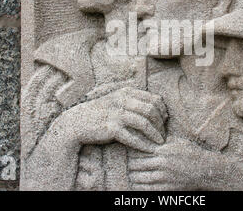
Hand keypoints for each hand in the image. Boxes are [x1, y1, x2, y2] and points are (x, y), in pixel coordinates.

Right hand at [51, 87, 167, 152]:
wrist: (78, 122)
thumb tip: (158, 108)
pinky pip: (132, 137)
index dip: (163, 111)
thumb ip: (135, 101)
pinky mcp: (111, 128)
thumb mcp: (118, 100)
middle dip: (161, 123)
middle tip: (163, 133)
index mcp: (127, 92)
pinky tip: (149, 149)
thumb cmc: (102, 112)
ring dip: (155, 134)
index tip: (165, 121)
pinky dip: (143, 144)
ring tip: (160, 142)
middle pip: (151, 110)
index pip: (154, 99)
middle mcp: (123, 101)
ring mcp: (117, 114)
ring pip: (144, 123)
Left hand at [128, 137, 242, 189]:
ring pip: (140, 178)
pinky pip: (148, 190)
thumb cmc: (191, 152)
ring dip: (133, 176)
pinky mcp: (167, 188)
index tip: (128, 152)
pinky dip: (140, 187)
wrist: (205, 169)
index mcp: (163, 150)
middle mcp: (162, 164)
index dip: (132, 153)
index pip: (139, 152)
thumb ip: (163, 138)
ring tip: (131, 174)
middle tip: (127, 164)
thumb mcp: (178, 141)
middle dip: (130, 165)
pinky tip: (138, 184)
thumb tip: (149, 130)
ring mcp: (164, 177)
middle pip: (136, 165)